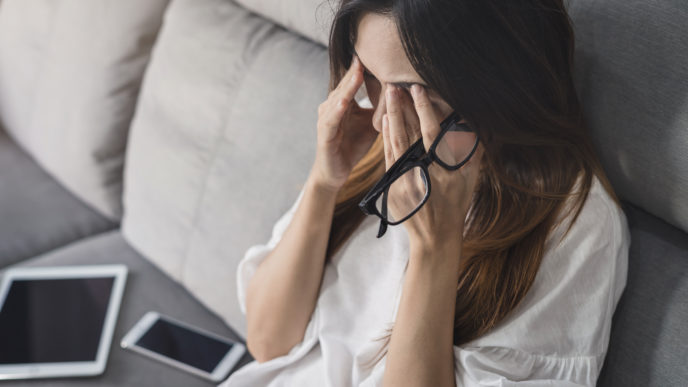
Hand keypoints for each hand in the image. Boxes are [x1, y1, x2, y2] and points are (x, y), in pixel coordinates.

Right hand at [310, 55, 377, 192]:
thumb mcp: (371, 124)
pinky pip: (331, 119)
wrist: (335, 172)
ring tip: (358, 71)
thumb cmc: (352, 145)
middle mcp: (332, 106)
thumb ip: (381, 109)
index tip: (379, 52)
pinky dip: (338, 109)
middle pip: (346, 84)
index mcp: (343, 102)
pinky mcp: (324, 133)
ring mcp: (326, 119)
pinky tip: (345, 100)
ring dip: (348, 85)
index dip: (365, 68)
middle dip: (357, 70)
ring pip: (338, 97)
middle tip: (367, 52)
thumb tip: (402, 94)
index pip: (354, 81)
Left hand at [381, 83, 483, 250]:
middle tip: (395, 85)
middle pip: (408, 134)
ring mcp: (404, 180)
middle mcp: (422, 173)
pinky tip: (384, 121)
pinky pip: (388, 156)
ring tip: (388, 96)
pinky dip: (386, 137)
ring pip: (395, 142)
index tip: (417, 89)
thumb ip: (473, 151)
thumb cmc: (456, 205)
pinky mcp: (392, 186)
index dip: (423, 110)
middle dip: (401, 108)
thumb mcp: (470, 180)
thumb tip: (476, 123)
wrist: (434, 236)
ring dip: (391, 117)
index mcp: (443, 170)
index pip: (431, 133)